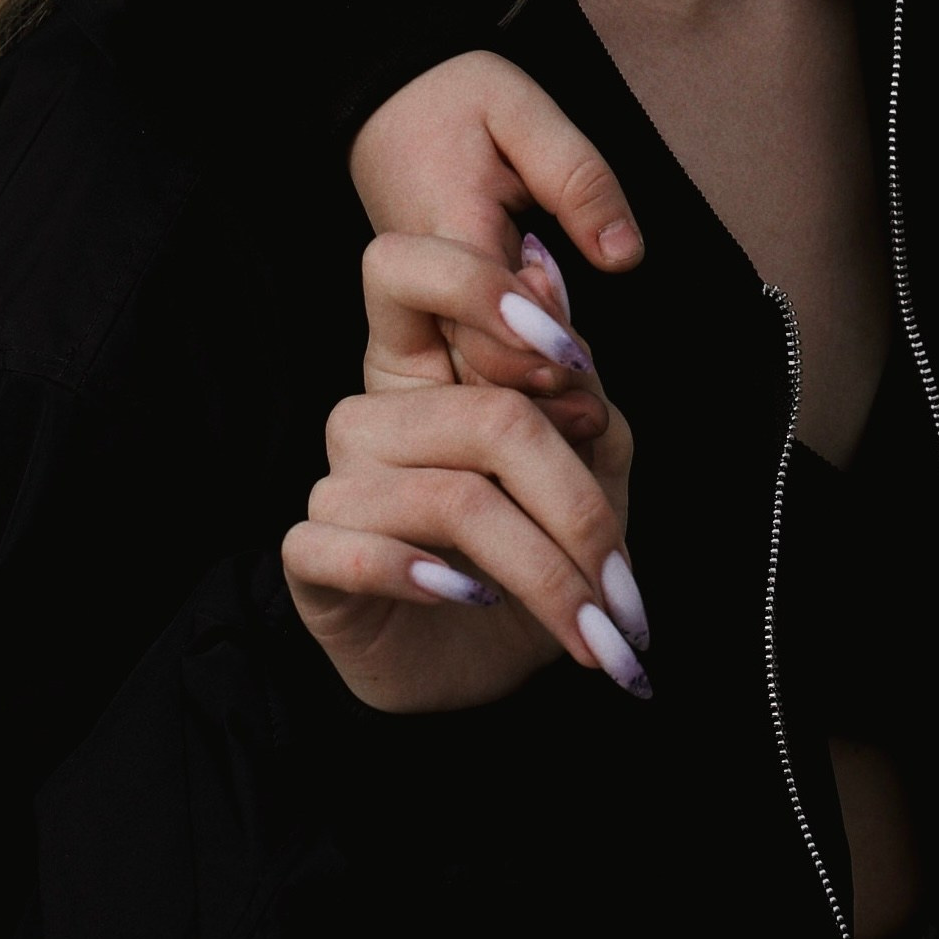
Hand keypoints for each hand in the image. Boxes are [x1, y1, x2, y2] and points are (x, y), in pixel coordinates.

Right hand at [281, 226, 644, 712]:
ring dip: (542, 574)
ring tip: (593, 629)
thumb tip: (552, 290)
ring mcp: (336, 486)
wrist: (486, 671)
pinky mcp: (311, 560)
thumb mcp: (590, 468)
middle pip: (483, 417)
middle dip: (577, 507)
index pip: (404, 267)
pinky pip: (355, 550)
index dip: (481, 290)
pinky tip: (472, 599)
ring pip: (450, 500)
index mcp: (425, 367)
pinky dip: (426, 578)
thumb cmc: (538, 553)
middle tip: (627, 586)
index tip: (572, 360)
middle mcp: (372, 414)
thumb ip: (578, 389)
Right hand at [350, 51, 643, 399]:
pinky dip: (510, 371)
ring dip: (525, 384)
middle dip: (536, 378)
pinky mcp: (428, 304)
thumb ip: (578, 181)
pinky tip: (552, 367)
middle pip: (475, 364)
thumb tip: (623, 255)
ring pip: (467, 373)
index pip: (491, 319)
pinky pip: (466, 358)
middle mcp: (427, 278)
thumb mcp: (525, 113)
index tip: (580, 350)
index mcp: (452, 230)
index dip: (541, 342)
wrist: (384, 97)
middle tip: (587, 377)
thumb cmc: (457, 97)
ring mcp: (422, 297)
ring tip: (579, 387)